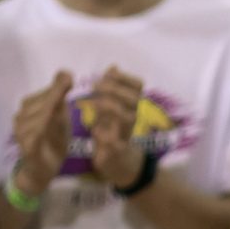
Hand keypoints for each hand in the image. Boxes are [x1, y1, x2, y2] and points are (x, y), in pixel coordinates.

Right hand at [11, 71, 74, 196]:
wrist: (43, 170)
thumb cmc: (52, 141)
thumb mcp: (61, 117)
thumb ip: (61, 97)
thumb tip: (65, 72)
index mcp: (30, 105)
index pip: (47, 92)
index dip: (58, 86)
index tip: (70, 77)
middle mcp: (22, 115)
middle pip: (44, 103)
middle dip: (57, 100)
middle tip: (69, 104)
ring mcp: (21, 130)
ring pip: (40, 116)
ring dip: (52, 115)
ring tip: (62, 122)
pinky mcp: (25, 145)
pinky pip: (35, 134)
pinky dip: (42, 128)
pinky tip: (47, 126)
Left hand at [81, 66, 150, 190]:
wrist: (118, 162)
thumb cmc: (112, 131)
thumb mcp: (110, 107)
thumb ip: (111, 89)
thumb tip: (114, 66)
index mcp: (130, 105)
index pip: (137, 85)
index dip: (123, 77)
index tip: (105, 76)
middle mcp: (132, 117)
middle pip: (133, 99)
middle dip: (114, 89)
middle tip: (94, 87)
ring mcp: (126, 134)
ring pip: (127, 117)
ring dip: (109, 107)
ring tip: (92, 105)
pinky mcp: (117, 151)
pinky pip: (115, 143)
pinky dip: (105, 135)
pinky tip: (95, 131)